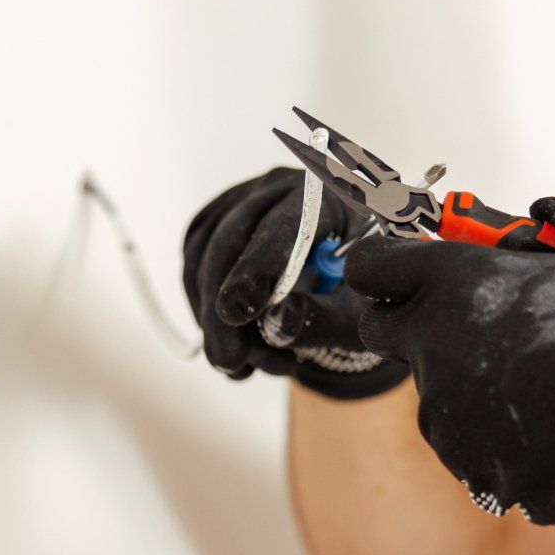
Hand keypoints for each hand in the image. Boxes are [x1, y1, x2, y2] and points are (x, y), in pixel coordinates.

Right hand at [181, 166, 410, 399]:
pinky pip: (192, 269)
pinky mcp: (215, 225)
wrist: (345, 291)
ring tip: (247, 366)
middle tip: (228, 362)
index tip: (239, 311)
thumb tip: (279, 323)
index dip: (257, 268)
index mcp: (328, 196)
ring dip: (213, 320)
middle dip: (223, 311)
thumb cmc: (361, 300)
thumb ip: (323, 319)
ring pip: (203, 258)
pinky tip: (235, 349)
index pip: (285, 226)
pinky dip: (204, 314)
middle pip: (231, 240)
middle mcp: (278, 189)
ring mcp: (240, 203)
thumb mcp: (357, 317)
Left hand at [343, 187, 554, 554]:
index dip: (384, 259)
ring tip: (536, 371)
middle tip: (468, 312)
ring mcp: (444, 413)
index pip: (371, 264)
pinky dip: (491, 422)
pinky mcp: (464, 462)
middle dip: (411, 314)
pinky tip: (546, 417)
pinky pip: (465, 433)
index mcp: (457, 287)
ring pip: (433, 383)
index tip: (408, 262)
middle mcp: (434, 350)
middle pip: (383, 326)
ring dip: (466, 372)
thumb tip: (550, 209)